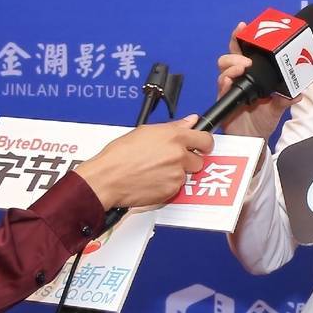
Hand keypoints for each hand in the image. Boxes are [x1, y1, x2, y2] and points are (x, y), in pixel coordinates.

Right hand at [79, 117, 211, 211]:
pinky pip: (176, 188)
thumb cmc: (119, 155)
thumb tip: (190, 121)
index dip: (204, 143)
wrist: (107, 178)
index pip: (205, 139)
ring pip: (186, 175)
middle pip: (199, 160)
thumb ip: (174, 126)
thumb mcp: (145, 131)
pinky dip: (168, 185)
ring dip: (176, 173)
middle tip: (170, 160)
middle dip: (188, 160)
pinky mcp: (171, 191)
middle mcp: (178, 155)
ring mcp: (176, 174)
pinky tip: (152, 179)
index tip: (203, 145)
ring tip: (155, 170)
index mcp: (174, 137)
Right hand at [214, 20, 293, 138]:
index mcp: (251, 74)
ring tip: (242, 66)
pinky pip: (221, 89)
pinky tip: (229, 81)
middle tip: (244, 52)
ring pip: (224, 69)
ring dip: (231, 65)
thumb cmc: (263, 119)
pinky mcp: (224, 100)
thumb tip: (299, 93)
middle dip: (234, 47)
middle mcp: (239, 78)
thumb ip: (286, 99)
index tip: (243, 25)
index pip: (244, 51)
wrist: (254, 138)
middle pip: (230, 55)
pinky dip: (225, 83)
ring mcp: (230, 88)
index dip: (241, 37)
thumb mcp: (278, 107)